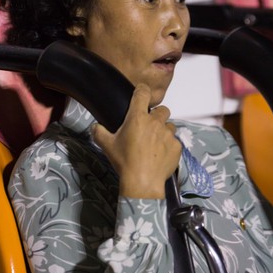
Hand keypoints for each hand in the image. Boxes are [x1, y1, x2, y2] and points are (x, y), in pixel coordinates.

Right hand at [92, 83, 181, 198]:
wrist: (142, 182)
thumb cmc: (124, 161)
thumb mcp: (107, 146)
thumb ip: (99, 132)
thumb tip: (95, 126)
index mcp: (138, 117)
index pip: (143, 93)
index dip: (142, 90)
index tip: (141, 93)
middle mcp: (155, 122)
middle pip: (162, 110)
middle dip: (156, 116)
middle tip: (148, 127)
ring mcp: (168, 134)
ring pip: (169, 125)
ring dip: (163, 131)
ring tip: (155, 143)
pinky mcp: (177, 146)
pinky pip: (174, 141)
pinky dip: (169, 146)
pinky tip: (161, 155)